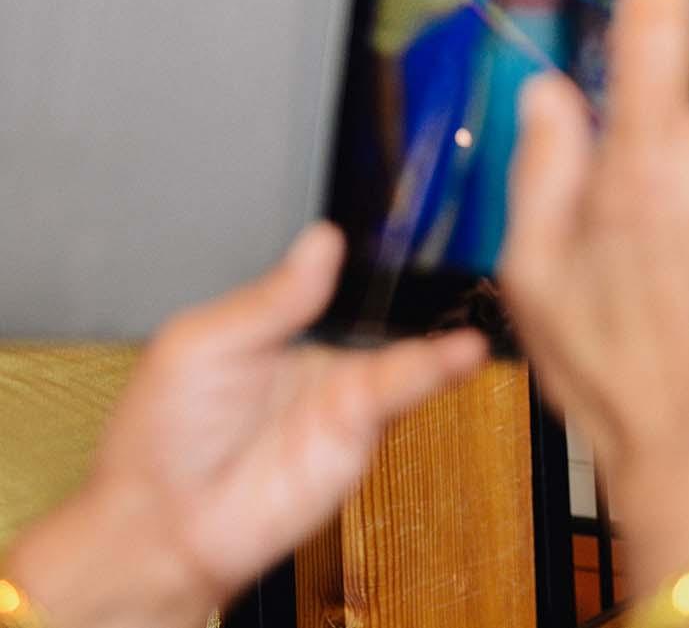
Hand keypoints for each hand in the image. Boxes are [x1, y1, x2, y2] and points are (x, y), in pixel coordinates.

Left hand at [6, 225, 485, 627]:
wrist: (161, 523)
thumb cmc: (162, 437)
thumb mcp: (204, 342)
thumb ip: (273, 297)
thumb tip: (322, 239)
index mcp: (286, 325)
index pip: (345, 280)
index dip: (381, 256)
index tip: (415, 222)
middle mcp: (326, 359)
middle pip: (390, 315)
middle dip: (433, 289)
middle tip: (465, 256)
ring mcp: (347, 397)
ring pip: (406, 353)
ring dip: (442, 335)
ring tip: (471, 311)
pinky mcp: (358, 433)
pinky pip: (400, 394)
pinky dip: (434, 371)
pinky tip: (460, 353)